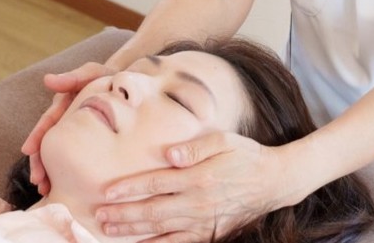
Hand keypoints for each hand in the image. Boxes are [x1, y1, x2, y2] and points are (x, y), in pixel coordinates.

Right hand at [21, 61, 114, 193]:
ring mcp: (77, 130)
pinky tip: (62, 184)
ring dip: (49, 170)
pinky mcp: (88, 140)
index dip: (38, 135)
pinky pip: (76, 156)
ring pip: (59, 151)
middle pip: (49, 141)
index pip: (49, 120)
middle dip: (40, 161)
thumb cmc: (112, 78)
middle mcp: (67, 118)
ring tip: (44, 188)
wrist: (134, 85)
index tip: (28, 150)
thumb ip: (74, 77)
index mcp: (66, 103)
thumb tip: (47, 80)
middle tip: (37, 179)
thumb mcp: (95, 74)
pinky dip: (67, 169)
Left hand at [96, 132, 288, 240]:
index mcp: (199, 177)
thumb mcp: (225, 140)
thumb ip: (197, 147)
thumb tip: (170, 154)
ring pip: (160, 229)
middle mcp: (198, 202)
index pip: (157, 183)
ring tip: (109, 229)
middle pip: (152, 210)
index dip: (130, 188)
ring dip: (133, 230)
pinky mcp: (209, 232)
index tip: (108, 191)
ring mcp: (202, 221)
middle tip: (99, 215)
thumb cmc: (246, 156)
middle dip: (123, 213)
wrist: (273, 181)